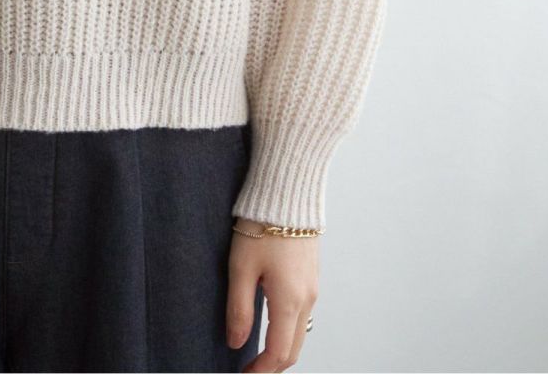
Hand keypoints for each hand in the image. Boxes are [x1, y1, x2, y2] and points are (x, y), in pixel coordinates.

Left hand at [225, 219, 318, 371]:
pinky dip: (288, 329)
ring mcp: (312, 287)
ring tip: (256, 353)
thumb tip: (236, 342)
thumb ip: (238, 308)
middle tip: (249, 370)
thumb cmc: (262, 223)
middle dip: (272, 366)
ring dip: (281, 349)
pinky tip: (270, 325)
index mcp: (290, 301)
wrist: (287, 191)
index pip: (278, 353)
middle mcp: (307, 299)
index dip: (260, 371)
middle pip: (293, 349)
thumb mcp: (241, 267)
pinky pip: (303, 314)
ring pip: (300, 333)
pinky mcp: (311, 276)